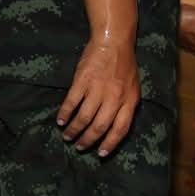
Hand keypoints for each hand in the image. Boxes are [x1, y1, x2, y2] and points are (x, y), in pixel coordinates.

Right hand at [59, 35, 141, 155]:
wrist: (114, 42)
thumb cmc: (124, 66)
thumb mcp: (133, 87)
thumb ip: (126, 105)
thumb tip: (116, 126)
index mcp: (129, 100)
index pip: (121, 129)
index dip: (110, 143)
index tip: (101, 153)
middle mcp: (115, 97)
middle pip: (100, 126)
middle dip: (89, 140)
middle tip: (80, 146)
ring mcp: (98, 89)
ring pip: (85, 117)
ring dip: (74, 129)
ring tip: (67, 136)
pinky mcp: (83, 81)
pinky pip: (72, 102)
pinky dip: (65, 114)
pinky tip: (60, 121)